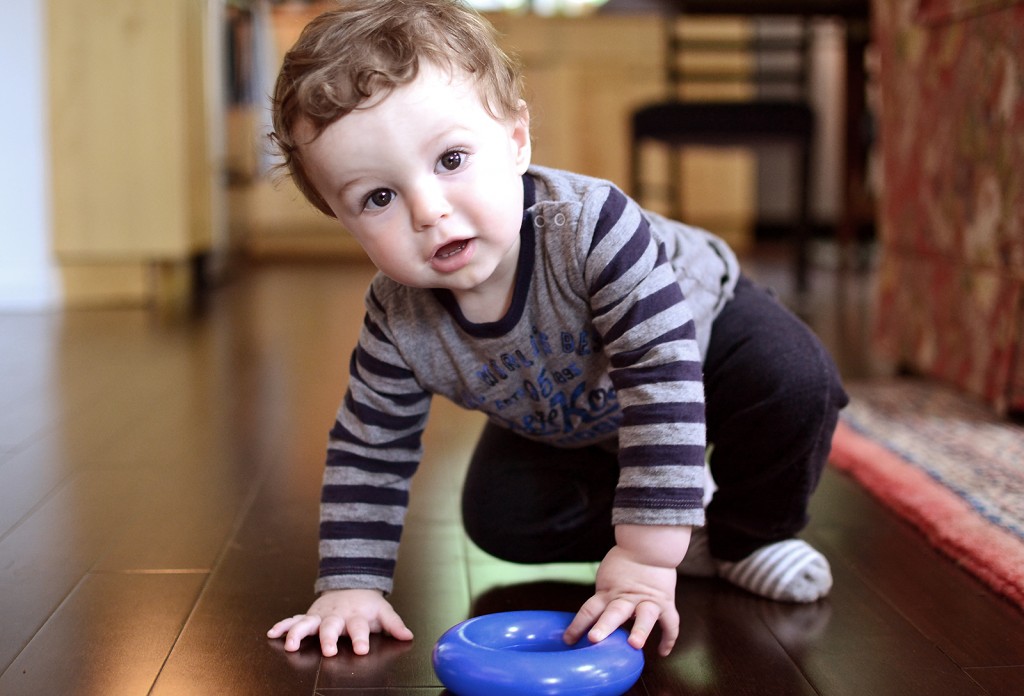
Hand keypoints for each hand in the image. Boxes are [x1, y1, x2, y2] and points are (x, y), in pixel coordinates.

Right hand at [267, 589, 412, 656]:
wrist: (351, 585)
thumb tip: (408, 636)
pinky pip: (293, 620)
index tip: (361, 649)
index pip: (359, 628)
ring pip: (307, 623)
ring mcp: (320, 616)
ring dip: (298, 633)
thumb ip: (394, 624)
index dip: (360, 638)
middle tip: (329, 649)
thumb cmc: (367, 605)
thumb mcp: (383, 612)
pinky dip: (283, 626)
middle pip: (331, 627)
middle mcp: (336, 617)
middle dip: (328, 638)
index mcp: (356, 617)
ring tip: (291, 645)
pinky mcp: (309, 616)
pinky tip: (272, 633)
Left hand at [563, 525, 688, 656]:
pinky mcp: (665, 603)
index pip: (589, 610)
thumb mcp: (607, 576)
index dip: (578, 625)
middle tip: (594, 638)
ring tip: (635, 644)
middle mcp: (627, 598)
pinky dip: (668, 638)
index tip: (568, 640)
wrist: (649, 546)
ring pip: (644, 616)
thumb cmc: (625, 560)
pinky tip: (662, 652)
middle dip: (604, 626)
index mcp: (608, 592)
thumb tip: (592, 615)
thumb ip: (603, 595)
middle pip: (613, 613)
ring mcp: (648, 601)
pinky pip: (670, 623)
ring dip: (640, 630)